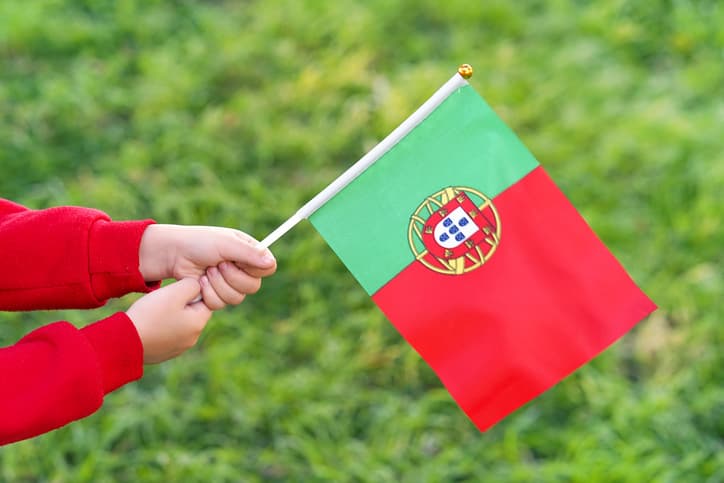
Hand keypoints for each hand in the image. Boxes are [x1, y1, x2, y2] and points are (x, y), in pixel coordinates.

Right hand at [126, 278, 211, 363]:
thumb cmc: (151, 314)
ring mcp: (178, 348)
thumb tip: (197, 287)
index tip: (175, 291)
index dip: (191, 292)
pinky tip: (148, 324)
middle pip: (192, 313)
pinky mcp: (164, 353)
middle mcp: (192, 339)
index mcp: (198, 324)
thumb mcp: (174, 292)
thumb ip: (191, 285)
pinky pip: (167, 335)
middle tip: (162, 301)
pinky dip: (160, 328)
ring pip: (179, 324)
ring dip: (170, 316)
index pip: (206, 302)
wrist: (124, 342)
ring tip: (153, 313)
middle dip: (180, 304)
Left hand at [138, 225, 276, 308]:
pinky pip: (221, 305)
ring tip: (206, 272)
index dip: (255, 269)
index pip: (268, 268)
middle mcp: (242, 269)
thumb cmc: (199, 242)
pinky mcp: (216, 296)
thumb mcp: (225, 244)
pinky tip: (200, 282)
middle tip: (218, 265)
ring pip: (237, 298)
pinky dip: (208, 294)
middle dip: (232, 277)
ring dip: (218, 285)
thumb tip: (272, 264)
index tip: (239, 261)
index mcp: (249, 252)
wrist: (172, 254)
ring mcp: (229, 284)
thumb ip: (249, 254)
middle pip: (253, 287)